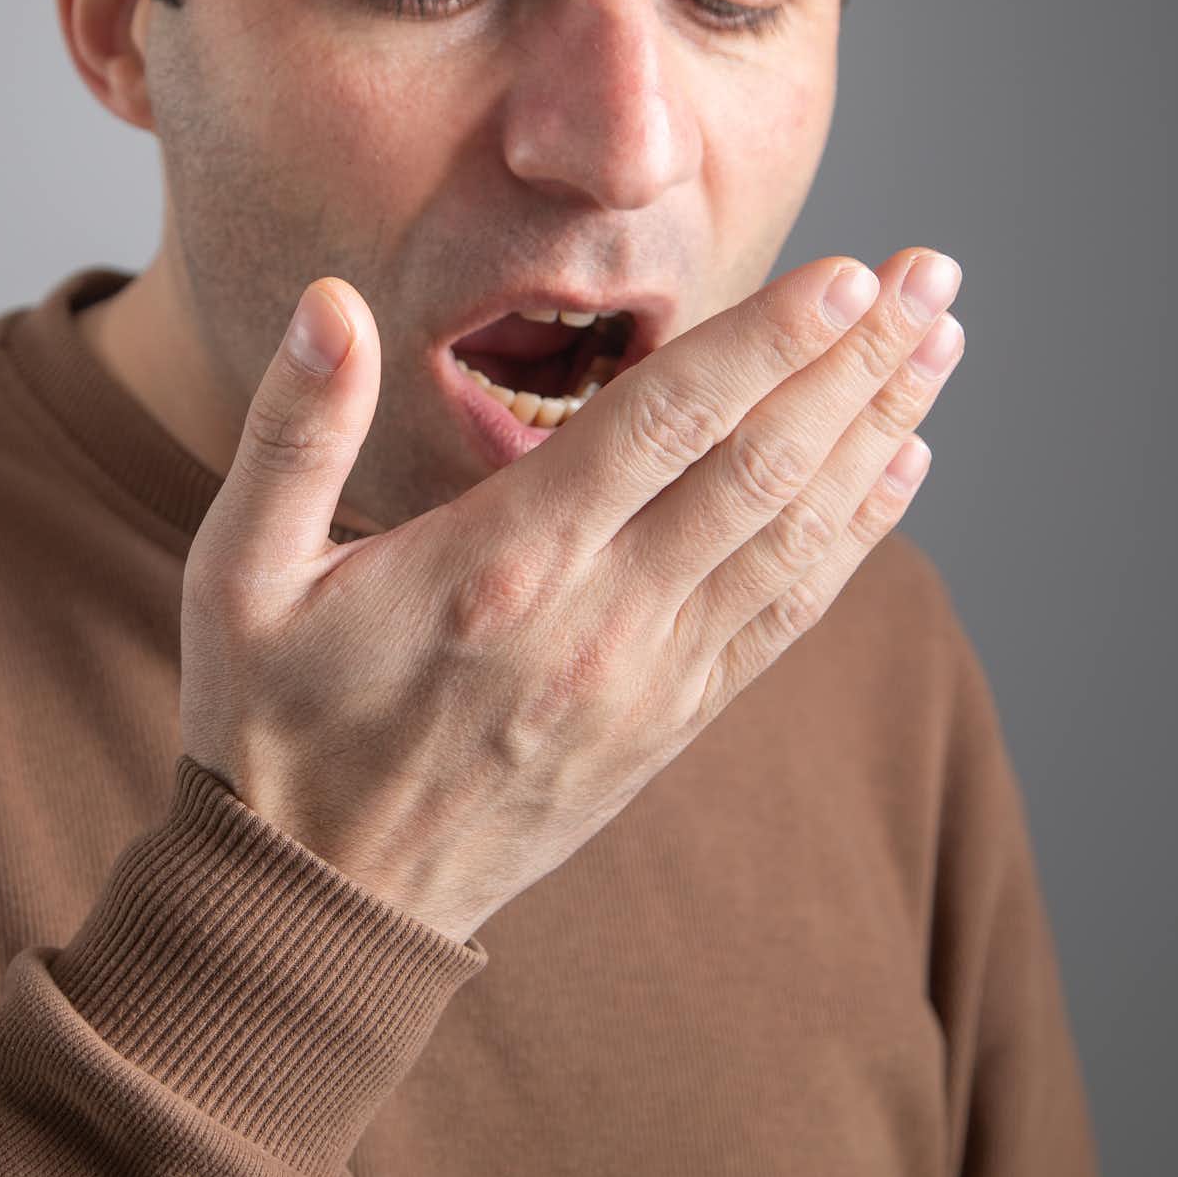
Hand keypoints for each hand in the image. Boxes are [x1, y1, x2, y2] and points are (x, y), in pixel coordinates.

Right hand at [178, 249, 965, 942]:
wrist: (319, 905)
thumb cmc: (268, 725)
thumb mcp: (237, 574)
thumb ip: (292, 432)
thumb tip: (330, 302)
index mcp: (502, 565)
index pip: (666, 425)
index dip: (767, 342)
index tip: (848, 271)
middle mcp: (599, 620)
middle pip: (762, 468)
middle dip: (856, 362)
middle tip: (930, 273)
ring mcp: (647, 680)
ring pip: (793, 537)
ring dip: (875, 433)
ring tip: (940, 345)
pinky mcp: (666, 724)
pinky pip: (784, 617)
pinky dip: (854, 539)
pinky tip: (899, 470)